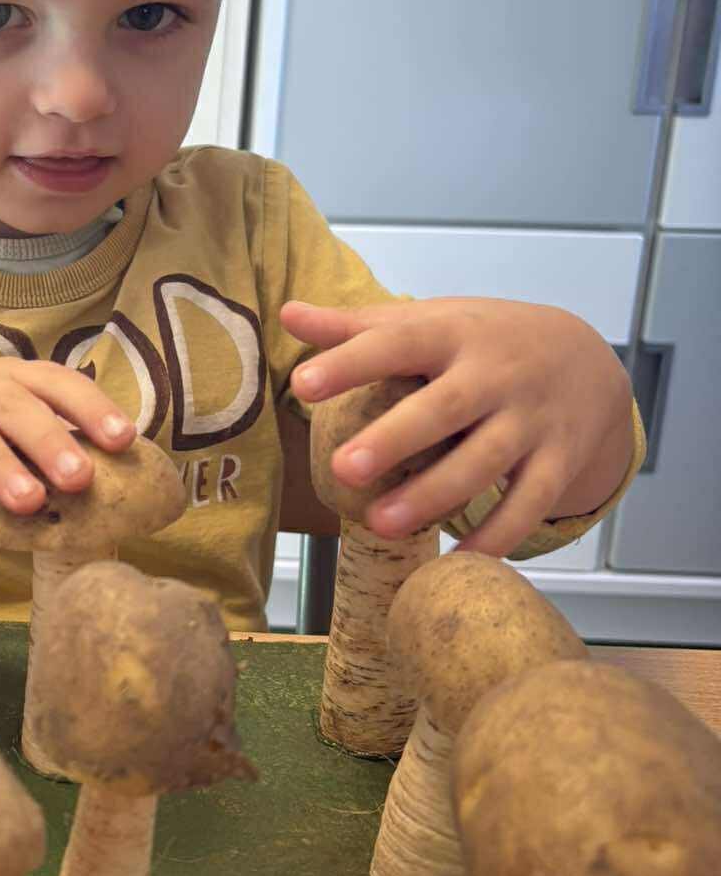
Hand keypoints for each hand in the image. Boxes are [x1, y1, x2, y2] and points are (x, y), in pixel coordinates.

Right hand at [0, 359, 134, 532]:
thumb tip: (118, 492)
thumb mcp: (1, 426)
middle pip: (10, 403)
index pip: (55, 381)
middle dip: (47, 439)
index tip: (125, 439)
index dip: (90, 406)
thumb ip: (44, 447)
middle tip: (80, 478)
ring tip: (29, 502)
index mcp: (9, 376)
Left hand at [280, 297, 634, 556]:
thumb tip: (287, 314)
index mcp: (452, 334)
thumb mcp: (428, 321)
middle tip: (344, 468)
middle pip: (445, 408)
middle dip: (396, 439)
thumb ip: (357, 326)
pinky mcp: (558, 460)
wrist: (586, 358)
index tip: (302, 384)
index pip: (396, 343)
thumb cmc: (484, 341)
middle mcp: (495, 375)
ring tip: (379, 524)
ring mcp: (531, 419)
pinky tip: (460, 561)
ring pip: (485, 461)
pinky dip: (499, 534)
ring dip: (434, 495)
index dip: (350, 362)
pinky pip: (530, 503)